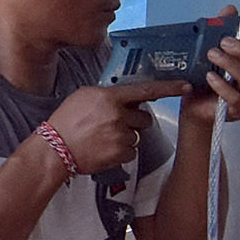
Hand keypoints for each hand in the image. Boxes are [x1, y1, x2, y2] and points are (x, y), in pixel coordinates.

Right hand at [44, 82, 159, 176]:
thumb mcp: (84, 96)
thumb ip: (108, 94)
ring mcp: (120, 135)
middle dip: (134, 122)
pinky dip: (121, 152)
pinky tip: (104, 149)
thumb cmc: (65, 122)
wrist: (54, 149)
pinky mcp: (120, 153)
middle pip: (144, 118)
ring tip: (103, 138)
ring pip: (137, 136)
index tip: (185, 86)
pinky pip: (131, 152)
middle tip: (115, 125)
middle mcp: (118, 115)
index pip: (145, 90)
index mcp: (110, 97)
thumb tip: (125, 97)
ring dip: (126, 138)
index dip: (168, 88)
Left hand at [191, 33, 239, 122]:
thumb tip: (230, 10)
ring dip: (230, 64)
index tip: (237, 33)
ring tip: (212, 55)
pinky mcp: (239, 111)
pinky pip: (236, 98)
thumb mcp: (211, 53)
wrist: (194, 107)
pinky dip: (222, 86)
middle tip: (222, 42)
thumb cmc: (205, 82)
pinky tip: (210, 77)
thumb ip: (222, 31)